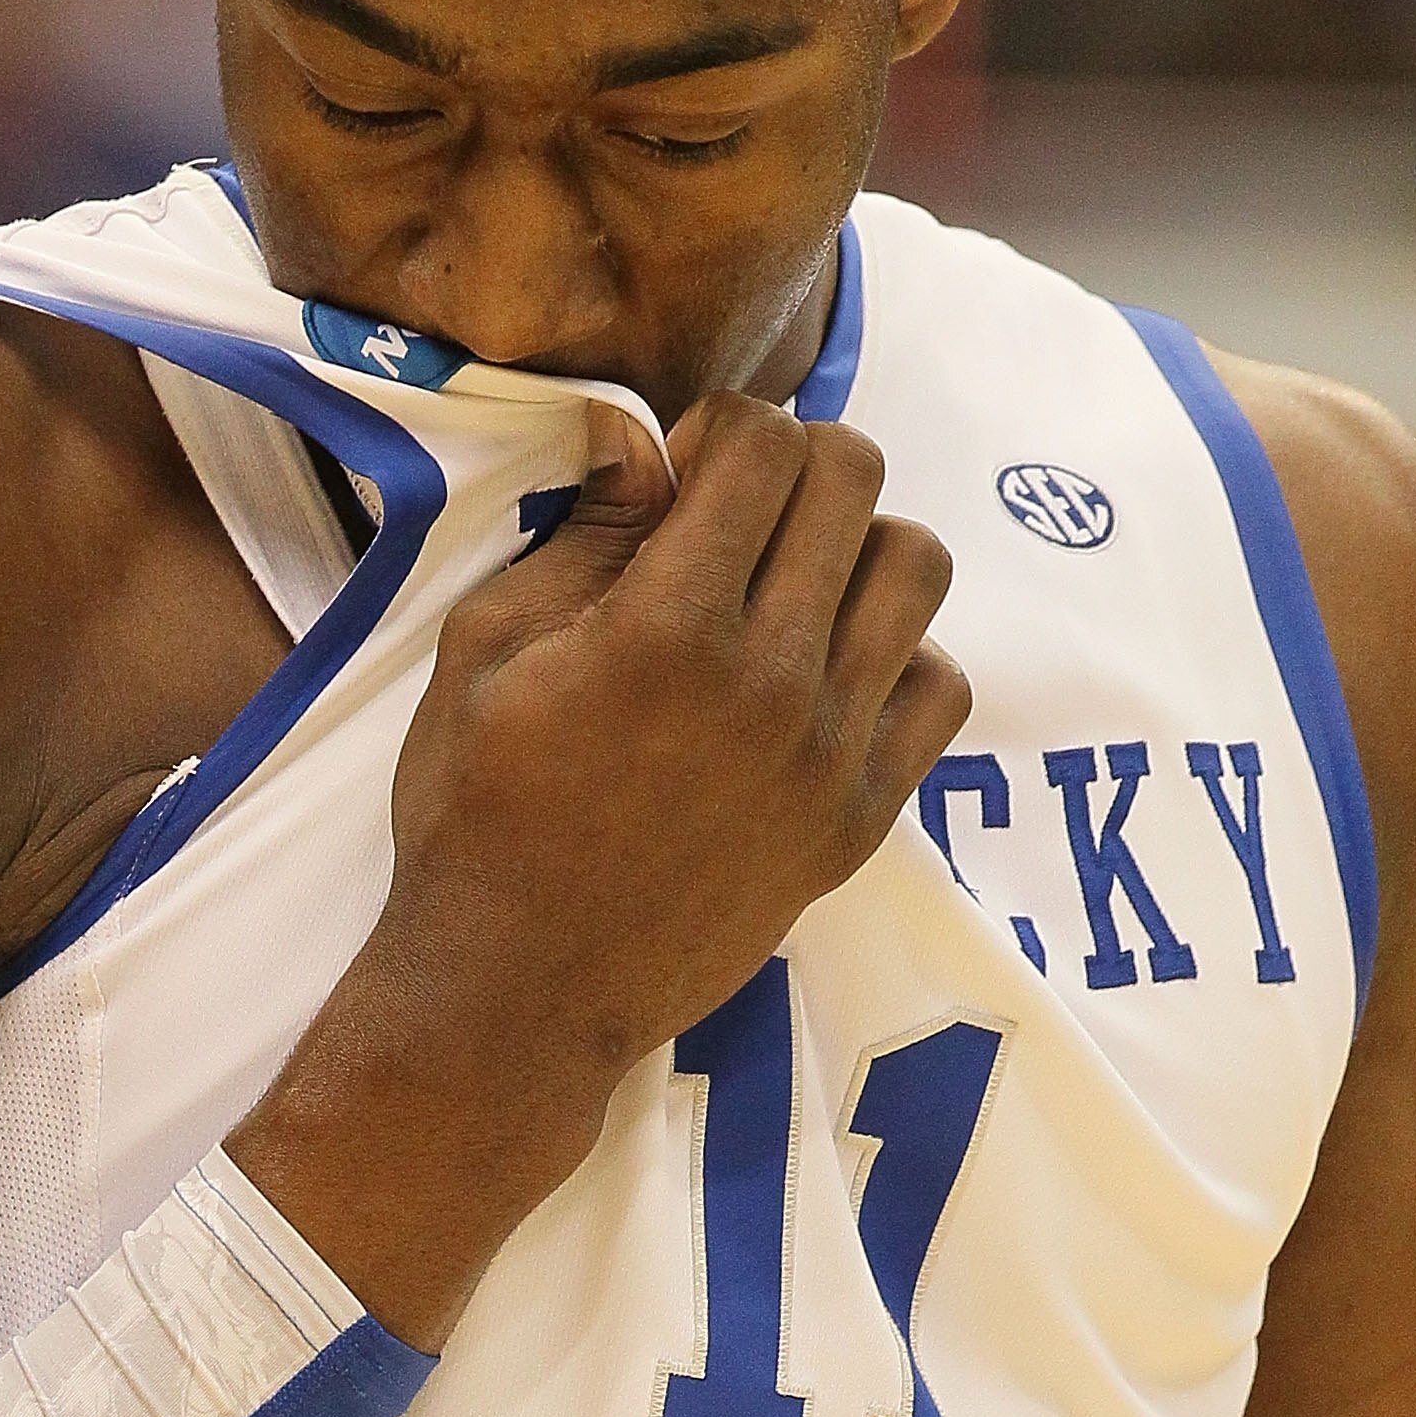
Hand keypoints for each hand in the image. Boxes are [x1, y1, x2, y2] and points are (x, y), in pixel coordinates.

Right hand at [386, 390, 966, 1071]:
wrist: (520, 989)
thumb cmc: (477, 812)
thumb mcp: (485, 652)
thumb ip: (584, 536)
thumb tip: (636, 431)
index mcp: (668, 628)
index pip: (767, 443)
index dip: (719, 428)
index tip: (678, 474)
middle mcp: (772, 681)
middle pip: (855, 479)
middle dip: (790, 464)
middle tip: (733, 515)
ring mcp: (831, 753)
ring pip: (916, 567)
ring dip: (853, 546)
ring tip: (787, 587)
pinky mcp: (861, 818)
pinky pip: (938, 685)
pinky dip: (895, 656)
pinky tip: (822, 673)